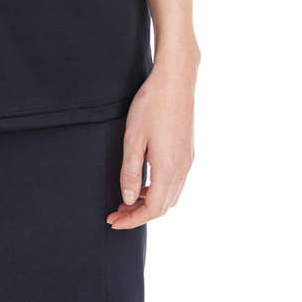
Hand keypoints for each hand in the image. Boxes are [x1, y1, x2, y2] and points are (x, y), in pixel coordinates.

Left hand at [106, 45, 198, 229]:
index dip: (132, 220)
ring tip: (127, 199)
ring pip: (170, 195)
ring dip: (149, 202)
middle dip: (139, 214)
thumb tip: (128, 199)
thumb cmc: (151, 105)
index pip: (152, 209)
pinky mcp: (188, 151)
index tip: (113, 221)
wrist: (176, 80)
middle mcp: (182, 169)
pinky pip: (175, 182)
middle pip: (163, 206)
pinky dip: (159, 189)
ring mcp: (188, 161)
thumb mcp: (133, 138)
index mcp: (168, 169)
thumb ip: (130, 172)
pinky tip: (144, 181)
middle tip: (116, 212)